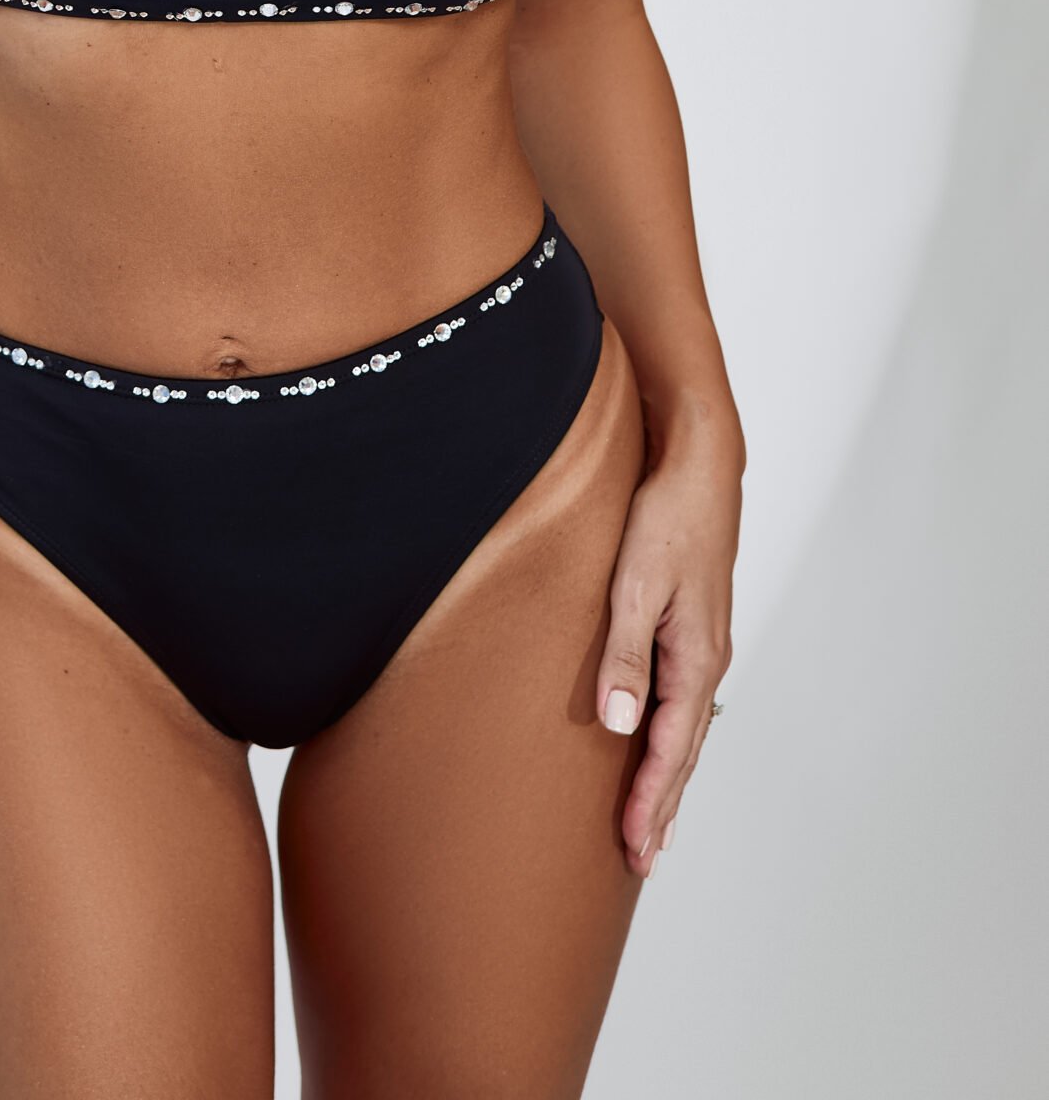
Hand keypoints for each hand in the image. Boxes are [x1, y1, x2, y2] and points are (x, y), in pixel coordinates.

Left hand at [595, 434, 738, 877]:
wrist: (698, 464)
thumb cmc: (665, 517)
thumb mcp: (636, 585)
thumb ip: (625, 655)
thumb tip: (619, 725)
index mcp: (696, 658)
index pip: (671, 748)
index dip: (650, 800)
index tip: (634, 848)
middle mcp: (705, 658)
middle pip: (684, 749)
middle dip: (662, 805)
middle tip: (642, 859)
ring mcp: (701, 642)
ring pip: (685, 726)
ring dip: (667, 776)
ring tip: (653, 822)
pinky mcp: (690, 624)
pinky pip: (681, 699)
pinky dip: (669, 735)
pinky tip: (657, 742)